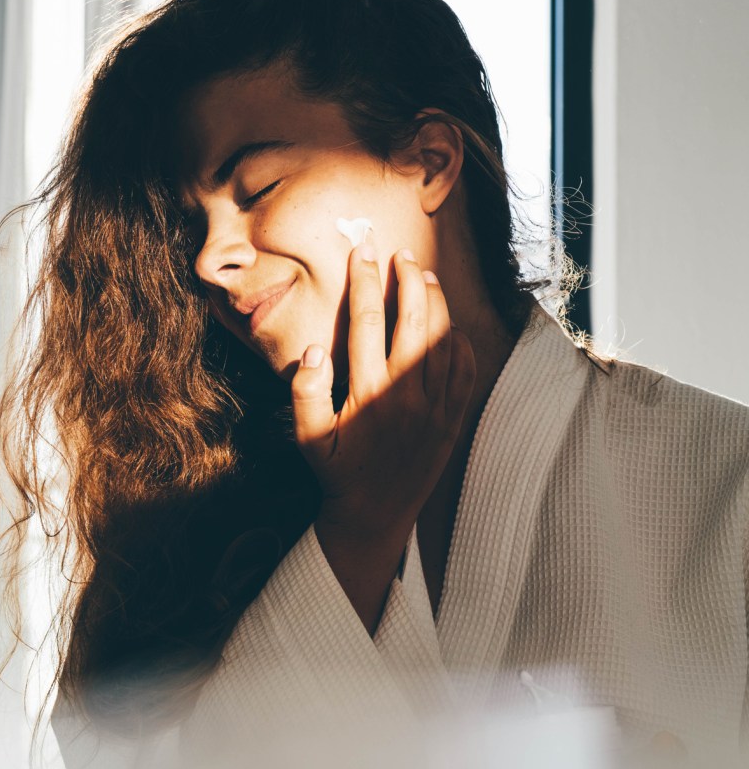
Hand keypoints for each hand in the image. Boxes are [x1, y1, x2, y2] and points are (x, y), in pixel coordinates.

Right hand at [290, 237, 474, 566]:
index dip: (365, 282)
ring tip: (425, 277)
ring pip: (444, 340)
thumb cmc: (337, 473)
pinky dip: (461, 342)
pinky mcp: (452, 420)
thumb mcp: (307, 438)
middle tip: (401, 254)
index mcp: (368, 394)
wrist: (374, 516)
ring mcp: (436, 408)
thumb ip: (304, 392)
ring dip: (437, 303)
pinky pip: (465, 371)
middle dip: (408, 280)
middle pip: (414, 320)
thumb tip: (312, 350)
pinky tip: (450, 325)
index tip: (362, 252)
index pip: (367, 322)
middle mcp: (407, 396)